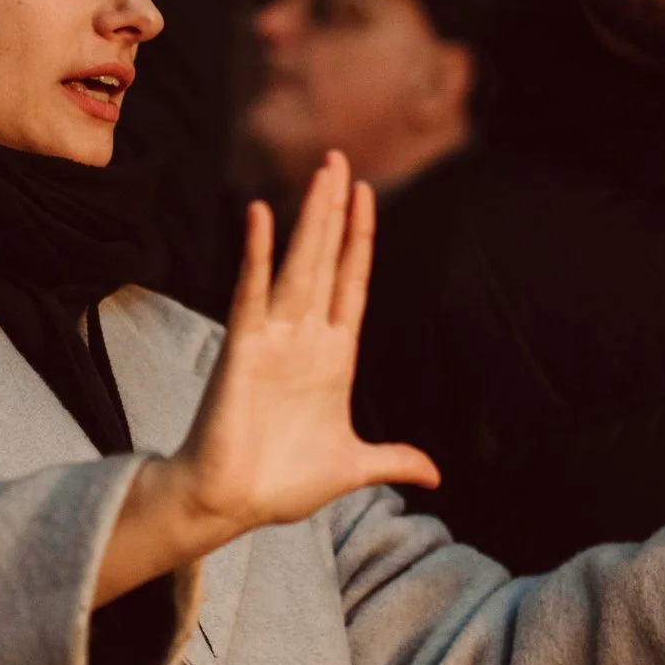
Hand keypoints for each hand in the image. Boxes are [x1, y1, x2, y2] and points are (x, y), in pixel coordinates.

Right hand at [94, 153, 437, 603]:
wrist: (231, 504)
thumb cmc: (283, 484)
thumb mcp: (352, 467)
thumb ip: (392, 458)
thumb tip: (433, 473)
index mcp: (334, 358)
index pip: (351, 284)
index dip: (359, 240)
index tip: (366, 195)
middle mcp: (304, 338)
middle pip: (325, 260)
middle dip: (333, 211)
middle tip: (339, 160)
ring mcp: (274, 339)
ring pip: (297, 265)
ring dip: (310, 219)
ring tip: (321, 173)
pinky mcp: (243, 349)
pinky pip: (251, 293)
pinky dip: (257, 256)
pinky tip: (262, 217)